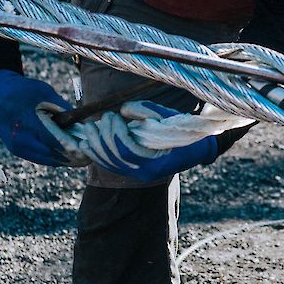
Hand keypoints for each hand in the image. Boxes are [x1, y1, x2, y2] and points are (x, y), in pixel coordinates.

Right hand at [0, 70, 89, 166]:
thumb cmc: (22, 90)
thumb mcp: (44, 92)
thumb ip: (63, 108)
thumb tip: (82, 123)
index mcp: (27, 122)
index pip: (54, 141)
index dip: (73, 148)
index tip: (89, 150)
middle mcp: (20, 140)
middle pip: (52, 155)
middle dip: (73, 158)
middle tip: (90, 157)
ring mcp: (18, 148)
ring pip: (48, 160)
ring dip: (66, 160)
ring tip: (83, 158)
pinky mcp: (18, 151)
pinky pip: (41, 158)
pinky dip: (56, 158)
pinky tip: (69, 156)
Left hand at [78, 101, 217, 182]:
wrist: (196, 148)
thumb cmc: (184, 131)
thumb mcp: (168, 117)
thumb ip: (146, 111)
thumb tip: (123, 109)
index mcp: (156, 162)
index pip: (127, 151)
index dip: (115, 133)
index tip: (113, 116)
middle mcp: (145, 172)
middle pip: (115, 158)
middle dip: (102, 137)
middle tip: (100, 119)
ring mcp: (138, 173)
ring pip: (110, 163)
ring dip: (96, 146)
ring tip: (89, 129)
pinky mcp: (133, 170)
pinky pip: (111, 165)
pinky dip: (97, 154)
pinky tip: (87, 143)